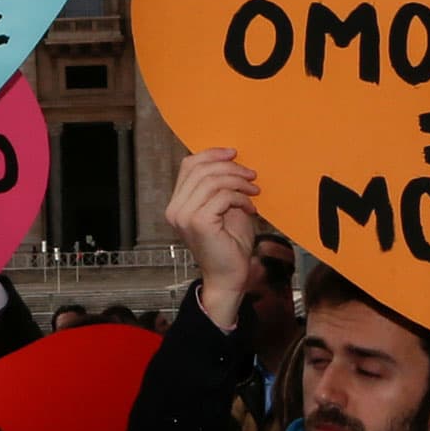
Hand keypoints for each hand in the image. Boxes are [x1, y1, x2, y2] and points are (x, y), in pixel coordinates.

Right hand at [163, 149, 257, 329]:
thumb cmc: (230, 244)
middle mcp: (175, 209)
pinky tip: (250, 208)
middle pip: (201, 169)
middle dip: (230, 167)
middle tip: (251, 174)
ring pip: (212, 180)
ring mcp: (184, 216)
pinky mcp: (198, 222)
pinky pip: (222, 196)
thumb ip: (222, 185)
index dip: (211, 154)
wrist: (230, 277)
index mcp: (178, 203)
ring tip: (254, 190)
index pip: (188, 165)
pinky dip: (240, 198)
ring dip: (238, 181)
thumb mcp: (225, 207)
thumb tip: (233, 159)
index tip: (234, 153)